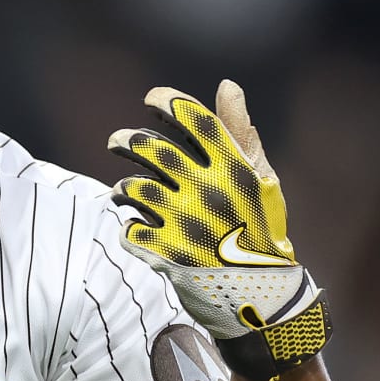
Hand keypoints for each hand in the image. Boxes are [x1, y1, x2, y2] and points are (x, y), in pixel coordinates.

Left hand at [108, 80, 328, 380]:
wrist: (261, 295)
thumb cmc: (263, 231)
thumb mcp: (262, 179)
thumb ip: (240, 133)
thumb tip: (227, 85)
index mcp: (234, 169)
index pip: (194, 121)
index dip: (167, 103)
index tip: (150, 100)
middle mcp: (207, 190)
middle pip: (153, 150)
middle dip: (128, 141)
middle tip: (117, 141)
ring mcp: (184, 222)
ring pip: (133, 188)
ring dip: (123, 186)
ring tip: (124, 189)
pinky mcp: (166, 253)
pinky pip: (130, 230)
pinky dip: (127, 226)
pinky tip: (134, 225)